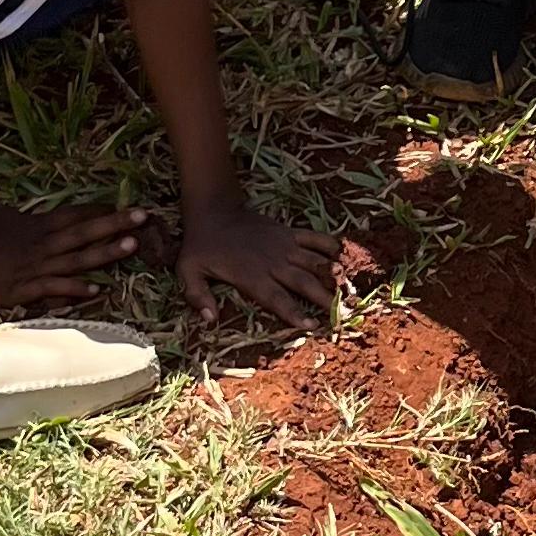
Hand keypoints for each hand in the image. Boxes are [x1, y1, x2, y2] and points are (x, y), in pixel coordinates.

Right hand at [0, 200, 148, 308]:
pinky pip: (54, 288)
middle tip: (143, 216)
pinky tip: (96, 290)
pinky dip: (75, 289)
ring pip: (77, 258)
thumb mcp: (1, 216)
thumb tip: (29, 215)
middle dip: (115, 224)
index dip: (100, 210)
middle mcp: (43, 244)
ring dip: (105, 252)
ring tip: (131, 245)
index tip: (126, 205)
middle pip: (84, 231)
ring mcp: (37, 266)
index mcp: (37, 226)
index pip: (74, 215)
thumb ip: (22, 218)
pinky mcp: (26, 288)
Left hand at [177, 200, 338, 327]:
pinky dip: (329, 245)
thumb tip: (209, 320)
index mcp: (251, 276)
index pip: (277, 299)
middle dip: (323, 299)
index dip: (295, 313)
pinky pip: (314, 238)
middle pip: (303, 283)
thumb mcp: (188, 271)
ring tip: (348, 289)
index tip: (312, 325)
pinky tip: (342, 256)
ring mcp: (283, 245)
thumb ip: (197, 296)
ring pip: (314, 262)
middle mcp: (272, 262)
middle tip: (341, 313)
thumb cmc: (201, 245)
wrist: (214, 210)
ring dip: (331, 275)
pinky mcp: (288, 232)